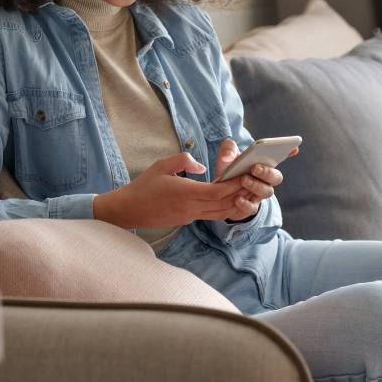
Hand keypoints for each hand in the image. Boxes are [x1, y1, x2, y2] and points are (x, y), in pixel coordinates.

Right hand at [93, 152, 245, 228]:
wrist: (129, 210)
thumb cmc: (143, 186)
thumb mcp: (161, 165)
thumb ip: (183, 161)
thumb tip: (202, 166)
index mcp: (185, 193)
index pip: (217, 192)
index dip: (234, 185)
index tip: (245, 176)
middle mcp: (190, 207)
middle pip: (223, 204)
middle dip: (240, 194)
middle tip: (253, 183)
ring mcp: (189, 216)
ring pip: (219, 213)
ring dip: (234, 203)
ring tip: (246, 192)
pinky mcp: (186, 220)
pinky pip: (210, 215)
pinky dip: (223, 208)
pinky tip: (228, 199)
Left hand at [214, 139, 298, 222]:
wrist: (221, 194)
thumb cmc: (229, 171)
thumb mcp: (227, 157)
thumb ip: (228, 149)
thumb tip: (228, 157)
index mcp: (263, 164)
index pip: (280, 157)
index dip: (289, 152)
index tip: (294, 148)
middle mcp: (266, 180)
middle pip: (276, 177)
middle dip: (267, 172)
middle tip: (254, 168)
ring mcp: (259, 194)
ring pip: (267, 191)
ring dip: (256, 185)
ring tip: (243, 180)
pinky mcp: (250, 207)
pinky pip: (252, 207)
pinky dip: (245, 203)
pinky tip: (237, 198)